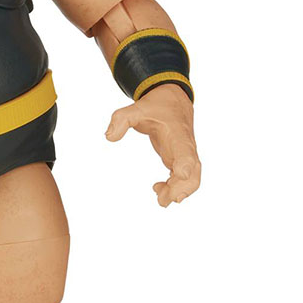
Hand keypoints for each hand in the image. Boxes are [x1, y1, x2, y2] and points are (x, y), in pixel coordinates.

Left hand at [105, 84, 200, 206]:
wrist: (173, 102)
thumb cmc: (157, 106)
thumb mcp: (137, 108)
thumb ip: (121, 119)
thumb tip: (109, 137)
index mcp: (178, 134)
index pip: (186, 150)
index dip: (185, 164)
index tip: (179, 175)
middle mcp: (186, 147)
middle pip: (193, 172)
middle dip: (181, 188)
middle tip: (162, 200)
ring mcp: (186, 155)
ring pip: (192, 179)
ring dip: (178, 192)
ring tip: (159, 199)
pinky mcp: (181, 160)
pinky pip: (184, 179)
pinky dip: (174, 188)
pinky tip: (156, 188)